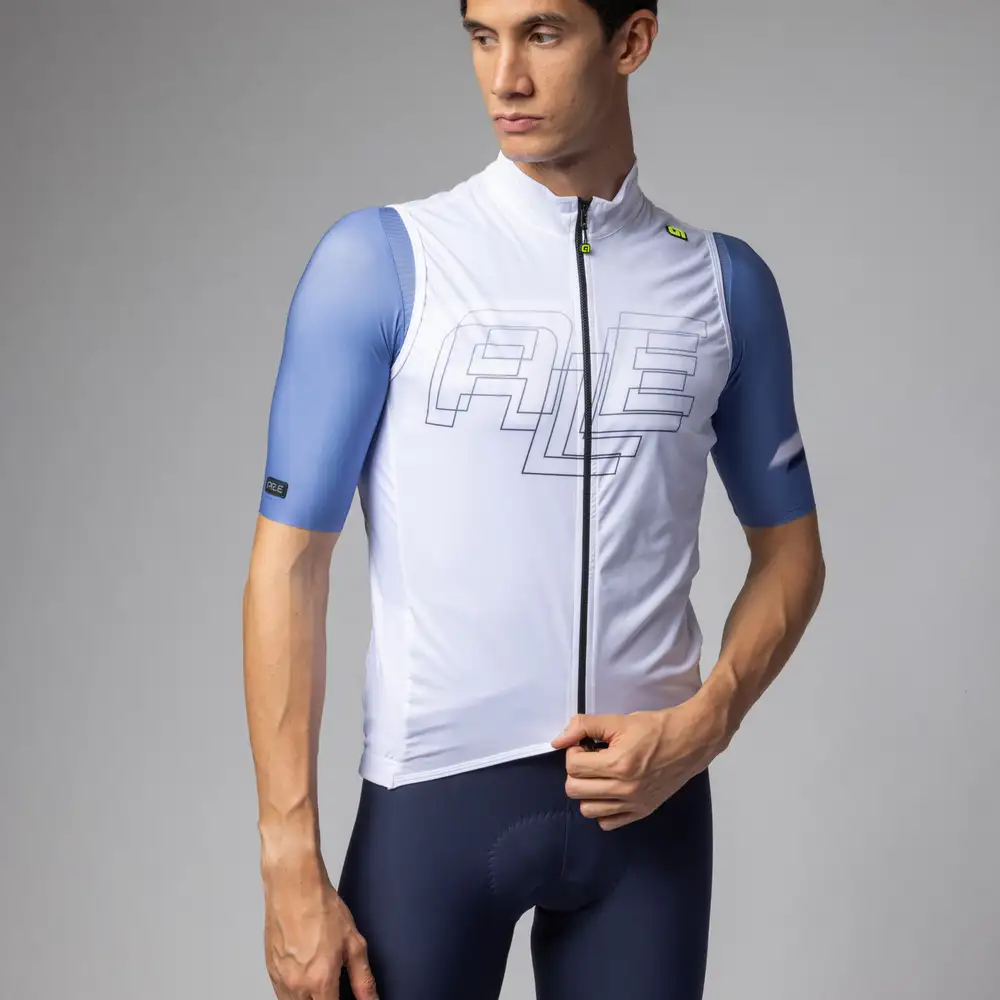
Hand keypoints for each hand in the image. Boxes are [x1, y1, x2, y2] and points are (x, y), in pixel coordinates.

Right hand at [262, 854, 377, 999]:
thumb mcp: (353, 942)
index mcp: (320, 981)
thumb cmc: (321, 907)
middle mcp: (297, 985)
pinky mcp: (270, 971)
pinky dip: (295, 992)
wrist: (293, 886)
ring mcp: (280, 979)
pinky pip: (282, 994)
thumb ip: (363, 979)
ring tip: (320, 979)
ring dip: (309, 998)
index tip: (344, 997)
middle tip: (333, 986)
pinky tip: (306, 974)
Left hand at [550, 698, 723, 830]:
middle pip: (575, 790)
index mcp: (619, 764)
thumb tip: (558, 741)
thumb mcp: (618, 720)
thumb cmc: (656, 728)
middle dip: (577, 771)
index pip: (573, 766)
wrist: (690, 741)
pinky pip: (608, 823)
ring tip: (600, 774)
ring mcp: (634, 804)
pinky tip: (610, 790)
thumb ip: (584, 726)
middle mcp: (625, 789)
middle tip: (591, 758)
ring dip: (587, 791)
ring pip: (588, 810)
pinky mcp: (643, 812)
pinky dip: (603, 809)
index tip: (586, 744)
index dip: (574, 751)